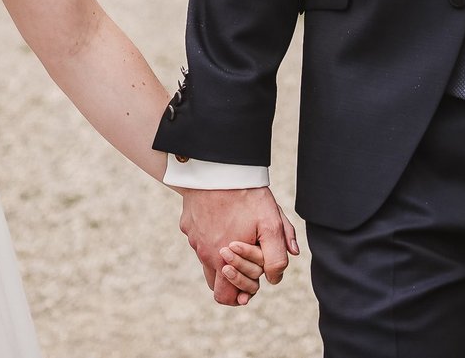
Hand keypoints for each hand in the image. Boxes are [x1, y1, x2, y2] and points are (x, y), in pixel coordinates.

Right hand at [176, 187, 298, 305]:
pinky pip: (199, 236)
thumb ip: (277, 256)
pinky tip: (223, 215)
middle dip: (232, 275)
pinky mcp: (188, 223)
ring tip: (238, 232)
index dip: (240, 294)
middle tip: (248, 254)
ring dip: (222, 253)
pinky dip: (211, 233)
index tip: (253, 281)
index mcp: (221, 261)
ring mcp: (193, 238)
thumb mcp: (271, 224)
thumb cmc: (246, 196)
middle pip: (215, 280)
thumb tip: (276, 278)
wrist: (216, 167)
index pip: (224, 297)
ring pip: (207, 257)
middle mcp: (203, 253)